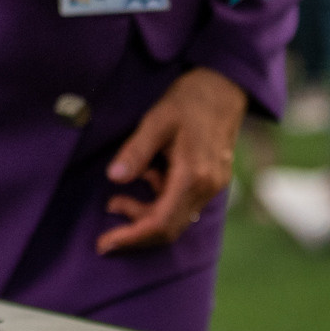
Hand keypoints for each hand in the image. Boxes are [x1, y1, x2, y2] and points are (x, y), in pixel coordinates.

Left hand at [98, 68, 247, 253]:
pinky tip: (150, 173)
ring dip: (147, 210)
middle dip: (136, 227)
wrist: (224, 87)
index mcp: (194, 175)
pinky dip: (160, 197)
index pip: (160, 223)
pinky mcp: (212, 181)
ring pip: (175, 217)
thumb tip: (114, 178)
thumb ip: (136, 151)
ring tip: (124, 189)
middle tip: (110, 207)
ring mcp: (213, 186)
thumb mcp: (157, 120)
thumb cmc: (190, 100)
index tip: (105, 243)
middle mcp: (208, 188)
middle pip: (169, 228)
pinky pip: (182, 203)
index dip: (131, 237)